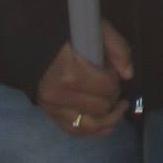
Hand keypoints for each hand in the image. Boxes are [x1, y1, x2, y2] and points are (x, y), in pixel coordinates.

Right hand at [36, 21, 133, 138]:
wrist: (34, 46)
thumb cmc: (70, 37)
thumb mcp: (98, 30)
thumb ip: (118, 49)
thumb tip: (128, 75)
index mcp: (71, 74)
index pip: (107, 88)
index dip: (115, 80)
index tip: (110, 70)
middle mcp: (59, 96)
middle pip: (102, 108)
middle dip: (112, 96)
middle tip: (109, 84)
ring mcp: (53, 109)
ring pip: (91, 126)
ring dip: (109, 118)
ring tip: (117, 108)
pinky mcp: (51, 117)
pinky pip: (77, 132)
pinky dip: (95, 131)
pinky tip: (107, 123)